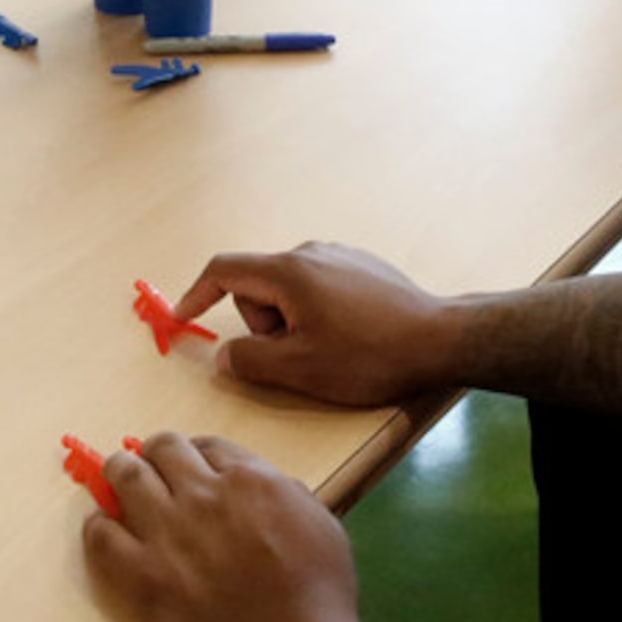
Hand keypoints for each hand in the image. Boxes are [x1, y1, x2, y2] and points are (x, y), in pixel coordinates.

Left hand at [82, 432, 368, 621]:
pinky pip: (102, 535)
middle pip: (162, 448)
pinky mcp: (144, 577)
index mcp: (251, 480)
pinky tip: (106, 530)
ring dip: (121, 474)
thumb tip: (256, 484)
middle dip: (156, 455)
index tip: (190, 469)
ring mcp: (169, 535)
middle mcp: (205, 496)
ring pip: (125, 476)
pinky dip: (100, 525)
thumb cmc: (322, 598)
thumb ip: (284, 493)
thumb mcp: (321, 523)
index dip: (195, 454)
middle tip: (153, 472)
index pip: (206, 444)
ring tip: (120, 486)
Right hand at [178, 242, 462, 404]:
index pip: (224, 271)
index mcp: (289, 272)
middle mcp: (311, 252)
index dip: (196, 293)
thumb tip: (224, 356)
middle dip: (264, 323)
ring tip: (329, 349)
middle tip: (297, 355)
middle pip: (259, 285)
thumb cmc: (369, 355)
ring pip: (290, 289)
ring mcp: (339, 255)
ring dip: (293, 321)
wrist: (439, 339)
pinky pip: (318, 287)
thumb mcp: (300, 369)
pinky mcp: (362, 266)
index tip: (182, 317)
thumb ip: (250, 361)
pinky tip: (350, 336)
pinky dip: (317, 312)